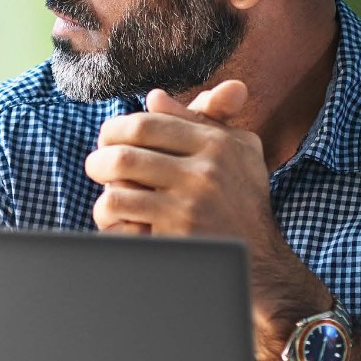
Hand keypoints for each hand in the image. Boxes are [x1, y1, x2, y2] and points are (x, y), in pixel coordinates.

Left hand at [88, 81, 331, 352]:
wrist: (264, 264)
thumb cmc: (244, 200)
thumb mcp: (237, 151)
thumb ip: (199, 118)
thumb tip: (154, 97)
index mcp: (216, 144)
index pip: (146, 124)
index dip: (115, 129)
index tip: (108, 140)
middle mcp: (205, 173)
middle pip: (124, 155)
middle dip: (99, 160)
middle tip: (96, 167)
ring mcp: (190, 208)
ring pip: (116, 191)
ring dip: (103, 194)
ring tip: (107, 199)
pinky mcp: (178, 239)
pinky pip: (124, 225)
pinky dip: (112, 223)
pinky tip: (119, 224)